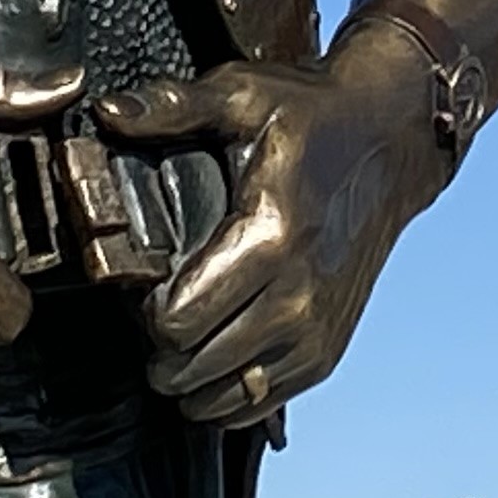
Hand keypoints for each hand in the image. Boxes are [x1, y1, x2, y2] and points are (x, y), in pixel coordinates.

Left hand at [96, 26, 452, 426]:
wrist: (390, 138)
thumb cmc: (314, 117)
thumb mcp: (243, 95)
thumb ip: (171, 108)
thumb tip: (107, 113)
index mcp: (272, 237)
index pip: (180, 321)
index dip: (146, 312)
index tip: (146, 288)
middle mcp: (299, 295)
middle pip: (195, 368)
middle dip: (160, 352)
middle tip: (154, 318)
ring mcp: (318, 329)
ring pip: (228, 397)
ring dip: (190, 383)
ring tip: (178, 347)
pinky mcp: (330, 348)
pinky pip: (262, 402)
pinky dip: (228, 397)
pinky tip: (213, 363)